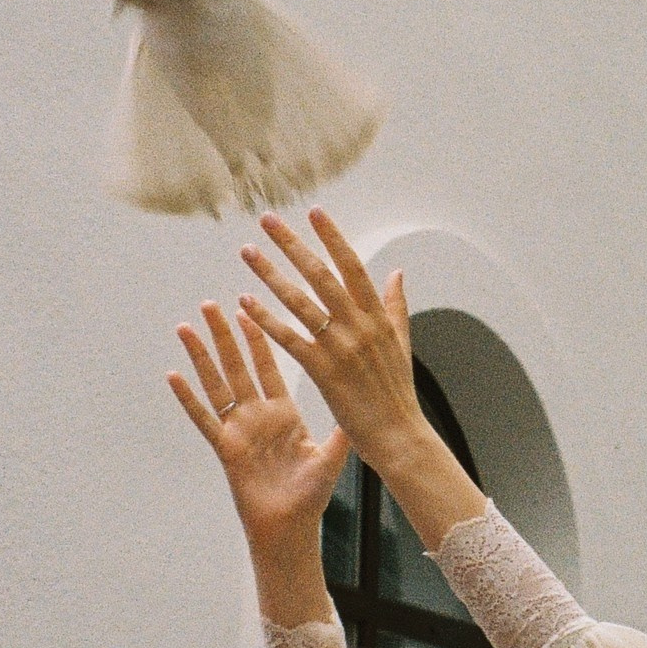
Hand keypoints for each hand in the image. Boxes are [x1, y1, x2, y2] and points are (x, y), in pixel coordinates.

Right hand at [168, 301, 348, 574]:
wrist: (290, 526)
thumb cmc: (310, 495)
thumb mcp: (331, 455)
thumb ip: (342, 428)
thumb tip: (363, 402)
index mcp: (284, 413)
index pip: (268, 367)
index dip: (258, 338)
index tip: (249, 308)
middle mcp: (258, 416)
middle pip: (238, 367)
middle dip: (225, 335)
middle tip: (211, 303)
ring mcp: (239, 430)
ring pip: (217, 384)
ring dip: (202, 355)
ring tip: (187, 327)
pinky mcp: (226, 448)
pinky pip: (205, 418)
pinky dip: (188, 397)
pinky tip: (173, 375)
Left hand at [237, 215, 482, 556]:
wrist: (399, 435)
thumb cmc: (397, 393)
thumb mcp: (401, 343)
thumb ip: (395, 306)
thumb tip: (396, 273)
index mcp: (378, 317)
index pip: (352, 267)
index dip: (332, 238)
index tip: (314, 213)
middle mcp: (359, 325)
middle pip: (320, 275)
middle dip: (292, 245)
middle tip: (269, 220)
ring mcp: (341, 347)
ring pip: (300, 302)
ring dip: (270, 274)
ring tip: (248, 252)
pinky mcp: (323, 371)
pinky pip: (289, 338)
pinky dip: (266, 319)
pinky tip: (245, 302)